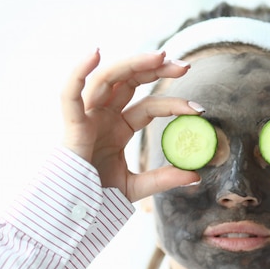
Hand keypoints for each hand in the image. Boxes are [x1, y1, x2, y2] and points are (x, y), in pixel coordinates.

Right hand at [61, 50, 201, 201]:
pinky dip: (78, 72)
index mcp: (119, 128)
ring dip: (133, 64)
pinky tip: (94, 54)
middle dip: (157, 70)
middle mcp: (104, 117)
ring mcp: (88, 118)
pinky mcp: (72, 125)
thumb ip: (163, 178)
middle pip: (130, 82)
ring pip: (108, 80)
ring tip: (161, 56)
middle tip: (185, 66)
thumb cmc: (98, 198)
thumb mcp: (136, 187)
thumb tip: (196, 175)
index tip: (199, 110)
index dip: (174, 104)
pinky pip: (70, 95)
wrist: (73, 214)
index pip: (150, 107)